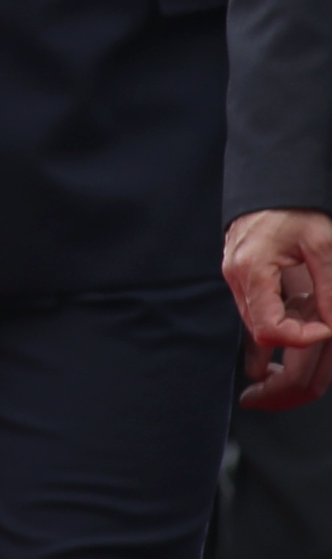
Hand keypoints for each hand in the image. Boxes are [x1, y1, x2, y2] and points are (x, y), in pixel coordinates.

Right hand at [228, 208, 331, 410]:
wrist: (273, 185)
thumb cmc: (297, 209)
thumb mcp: (324, 246)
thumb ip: (329, 290)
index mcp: (252, 270)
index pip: (270, 328)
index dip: (301, 339)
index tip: (327, 330)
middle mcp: (237, 279)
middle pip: (262, 337)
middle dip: (288, 364)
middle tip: (310, 371)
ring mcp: (236, 280)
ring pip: (257, 330)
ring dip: (283, 348)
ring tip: (295, 374)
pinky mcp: (242, 280)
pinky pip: (254, 318)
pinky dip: (269, 339)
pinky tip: (269, 368)